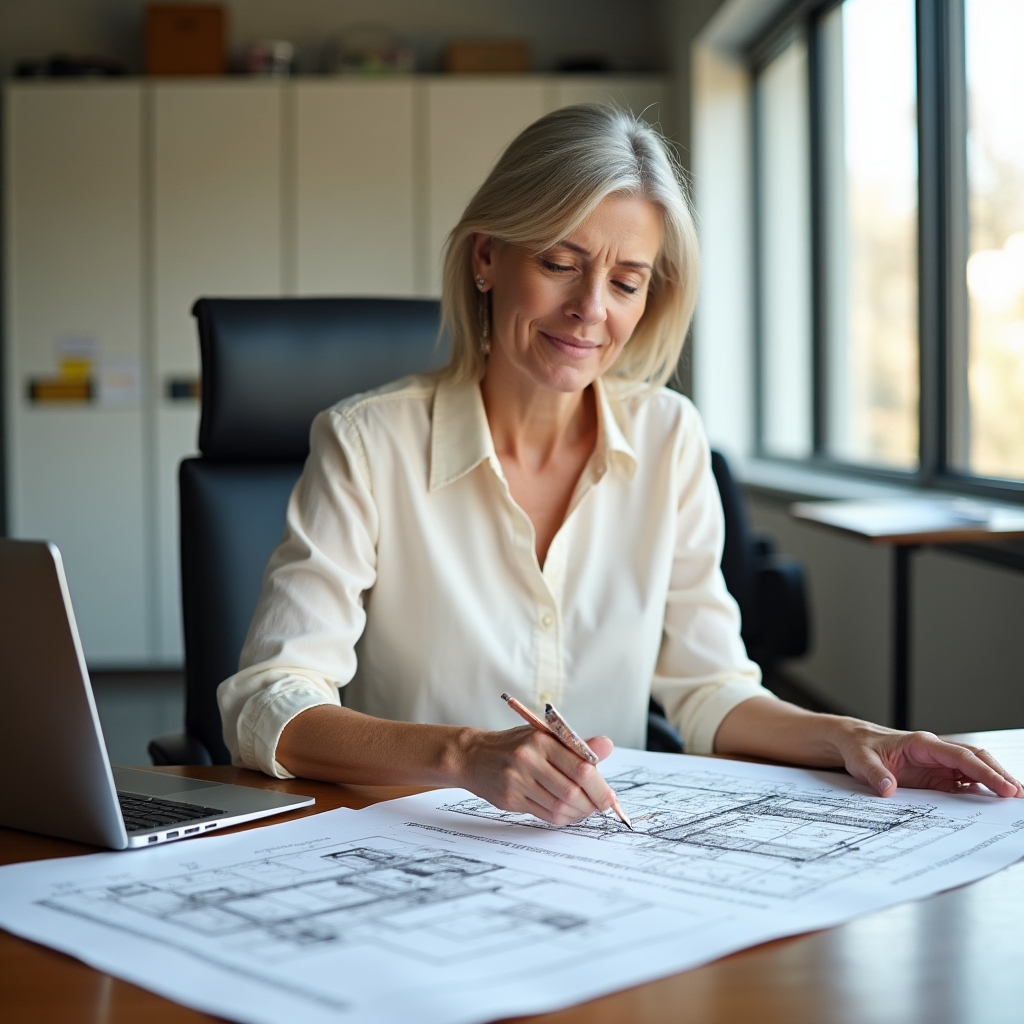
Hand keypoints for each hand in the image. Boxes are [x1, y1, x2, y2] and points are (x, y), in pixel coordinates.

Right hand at [457, 726, 615, 824]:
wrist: (473, 755)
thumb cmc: (515, 745)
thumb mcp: (544, 735)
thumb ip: (576, 745)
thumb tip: (607, 746)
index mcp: (541, 740)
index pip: (580, 767)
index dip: (600, 787)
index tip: (610, 798)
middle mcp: (527, 760)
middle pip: (571, 791)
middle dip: (591, 804)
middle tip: (599, 806)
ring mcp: (516, 781)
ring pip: (558, 807)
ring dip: (578, 813)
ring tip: (584, 810)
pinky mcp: (510, 799)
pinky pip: (544, 814)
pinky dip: (562, 817)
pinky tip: (567, 813)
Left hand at [835, 722, 1023, 798]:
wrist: (854, 742)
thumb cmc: (860, 747)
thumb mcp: (861, 760)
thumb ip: (875, 775)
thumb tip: (888, 789)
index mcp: (921, 743)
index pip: (960, 756)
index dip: (984, 771)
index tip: (1004, 787)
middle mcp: (935, 751)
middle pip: (975, 759)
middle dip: (999, 776)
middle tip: (1019, 796)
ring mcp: (937, 763)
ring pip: (974, 769)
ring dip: (994, 782)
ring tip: (1014, 799)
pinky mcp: (936, 775)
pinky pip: (963, 781)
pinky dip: (980, 790)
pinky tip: (992, 803)